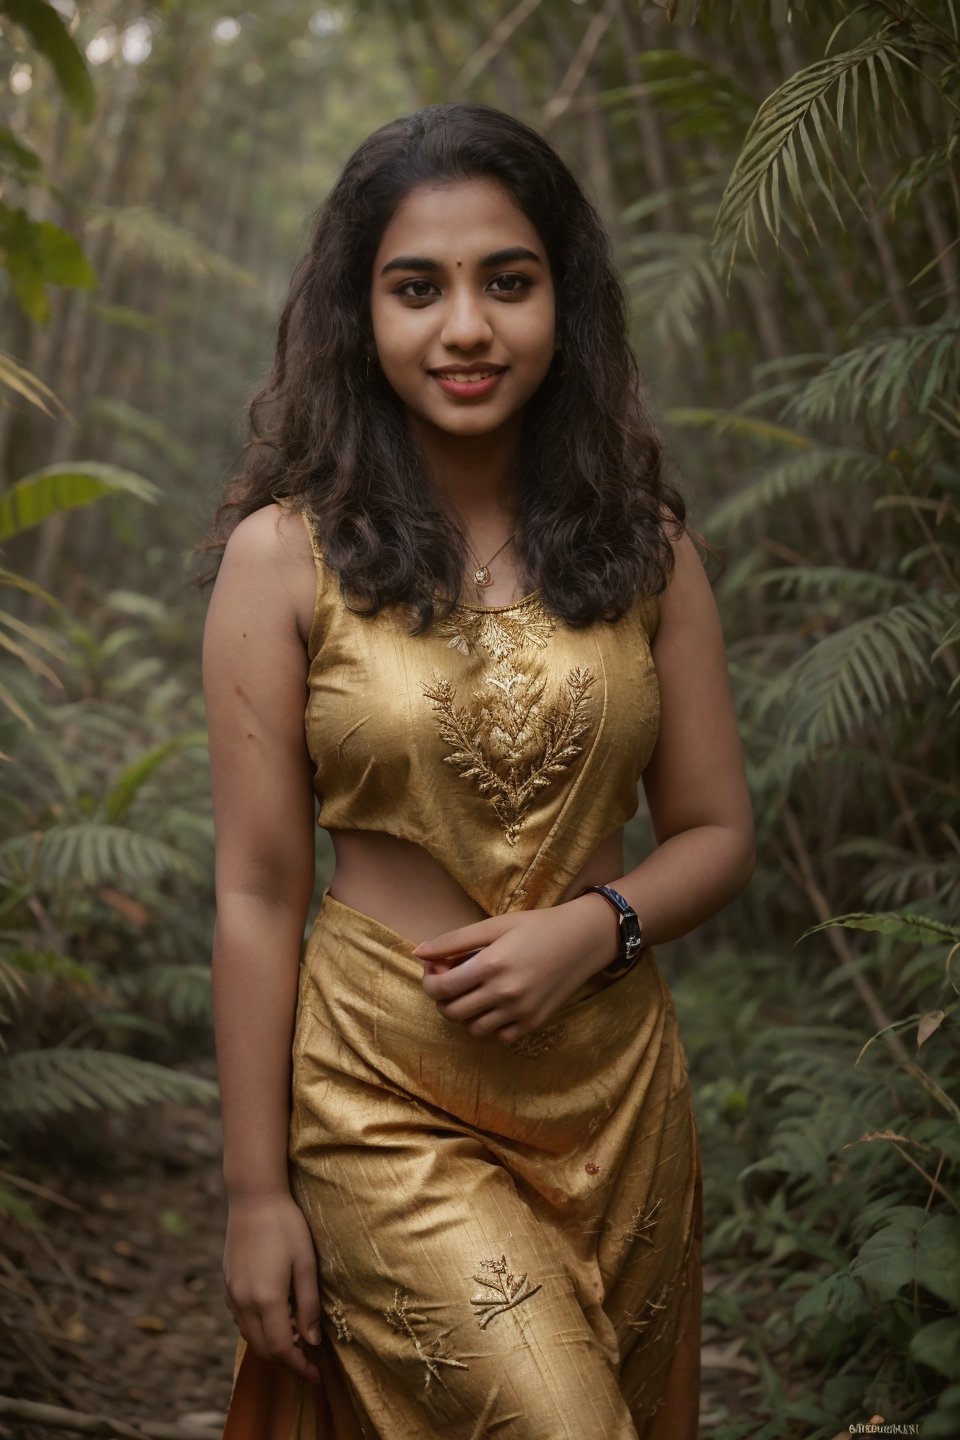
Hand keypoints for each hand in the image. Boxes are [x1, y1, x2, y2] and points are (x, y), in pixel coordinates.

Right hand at [223, 1190, 322, 1382]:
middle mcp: (244, 1302)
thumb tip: (313, 1342)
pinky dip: (259, 1330)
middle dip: (287, 1361)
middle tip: (311, 1360)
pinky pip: (242, 1321)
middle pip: (264, 1349)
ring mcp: (232, 1295)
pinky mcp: (228, 1286)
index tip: (317, 1376)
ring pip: (250, 1337)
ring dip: (272, 1346)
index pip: (283, 1349)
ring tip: (298, 1339)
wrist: (253, 1198)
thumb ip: (309, 1305)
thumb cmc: (286, 1226)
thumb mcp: (306, 1264)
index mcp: (266, 1299)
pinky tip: (278, 1318)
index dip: (300, 1367)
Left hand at [415, 897, 617, 1044]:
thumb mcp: (494, 925)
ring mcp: (521, 1012)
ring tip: (474, 991)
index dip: (429, 982)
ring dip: (466, 1013)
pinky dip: (491, 1025)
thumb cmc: (537, 926)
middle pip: (453, 1012)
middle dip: (443, 998)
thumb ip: (454, 941)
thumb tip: (418, 951)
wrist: (583, 939)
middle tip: (451, 980)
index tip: (434, 970)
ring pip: (473, 1029)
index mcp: (492, 965)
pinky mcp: (534, 1023)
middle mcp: (505, 993)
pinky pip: (499, 1037)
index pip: (442, 989)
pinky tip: (496, 1003)